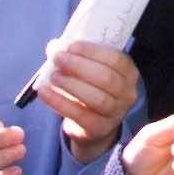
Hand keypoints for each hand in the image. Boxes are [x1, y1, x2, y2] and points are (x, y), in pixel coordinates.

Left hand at [38, 39, 140, 164]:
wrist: (92, 124)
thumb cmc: (91, 88)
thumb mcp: (90, 71)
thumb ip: (75, 57)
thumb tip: (54, 46)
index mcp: (128, 72)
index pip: (116, 59)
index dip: (92, 51)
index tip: (71, 46)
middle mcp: (127, 93)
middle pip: (106, 78)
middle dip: (79, 66)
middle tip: (58, 59)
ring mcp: (116, 113)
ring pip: (97, 98)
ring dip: (72, 85)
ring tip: (53, 76)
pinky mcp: (99, 128)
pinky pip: (79, 115)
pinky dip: (59, 102)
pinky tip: (44, 92)